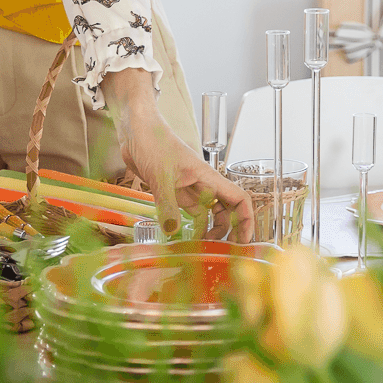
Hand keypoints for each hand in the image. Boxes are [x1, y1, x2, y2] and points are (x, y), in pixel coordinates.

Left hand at [121, 110, 255, 242]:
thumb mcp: (160, 176)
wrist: (135, 131)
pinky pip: (186, 212)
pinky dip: (187, 225)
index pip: (239, 198)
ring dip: (207, 230)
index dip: (246, 219)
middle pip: (226, 210)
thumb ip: (167, 205)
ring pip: (207, 213)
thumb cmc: (153, 142)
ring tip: (200, 247)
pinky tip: (181, 236)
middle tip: (222, 251)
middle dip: (228, 230)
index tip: (244, 240)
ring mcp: (188, 188)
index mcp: (208, 177)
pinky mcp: (173, 191)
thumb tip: (174, 232)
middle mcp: (202, 184)